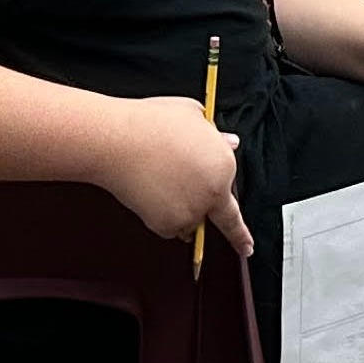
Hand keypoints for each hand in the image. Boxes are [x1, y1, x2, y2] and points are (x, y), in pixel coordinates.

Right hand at [99, 92, 249, 253]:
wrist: (117, 141)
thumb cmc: (152, 123)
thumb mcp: (194, 115)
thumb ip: (216, 135)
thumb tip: (230, 143)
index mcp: (223, 166)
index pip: (237, 204)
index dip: (242, 234)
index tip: (247, 247)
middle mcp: (211, 193)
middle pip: (212, 213)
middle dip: (211, 217)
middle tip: (206, 219)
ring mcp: (190, 212)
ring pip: (189, 221)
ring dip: (181, 209)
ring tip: (161, 179)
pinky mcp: (166, 224)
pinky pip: (168, 226)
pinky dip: (160, 215)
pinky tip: (150, 190)